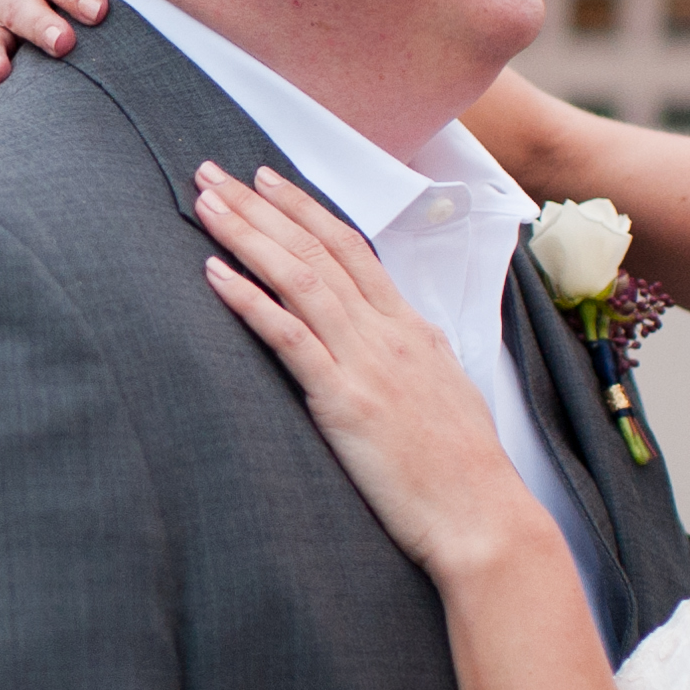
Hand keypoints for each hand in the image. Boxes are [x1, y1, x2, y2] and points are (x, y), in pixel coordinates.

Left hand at [192, 162, 546, 584]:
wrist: (484, 518)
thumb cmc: (464, 471)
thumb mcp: (445, 394)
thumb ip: (413, 359)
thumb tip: (389, 344)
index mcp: (413, 329)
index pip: (351, 249)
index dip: (304, 210)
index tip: (266, 181)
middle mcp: (390, 334)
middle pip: (317, 249)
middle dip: (261, 206)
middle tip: (212, 171)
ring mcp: (368, 363)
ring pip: (299, 278)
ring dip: (247, 235)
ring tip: (205, 203)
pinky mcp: (346, 401)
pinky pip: (289, 336)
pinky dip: (249, 299)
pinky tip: (214, 273)